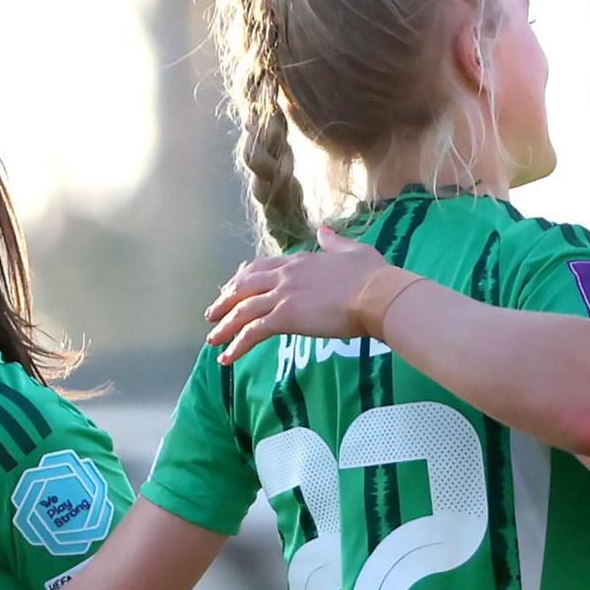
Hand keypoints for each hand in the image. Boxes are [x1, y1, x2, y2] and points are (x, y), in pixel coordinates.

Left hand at [203, 229, 399, 364]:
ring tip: (213, 340)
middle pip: (244, 287)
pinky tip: (227, 357)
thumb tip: (324, 232)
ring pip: (243, 310)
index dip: (242, 280)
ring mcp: (283, 295)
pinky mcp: (286, 317)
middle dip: (225, 301)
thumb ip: (334, 242)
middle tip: (212, 314)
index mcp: (299, 260)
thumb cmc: (372, 277)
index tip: (232, 289)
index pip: (261, 268)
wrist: (377, 295)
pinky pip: (253, 332)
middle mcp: (285, 275)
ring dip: (224, 326)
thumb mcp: (353, 250)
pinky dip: (237, 345)